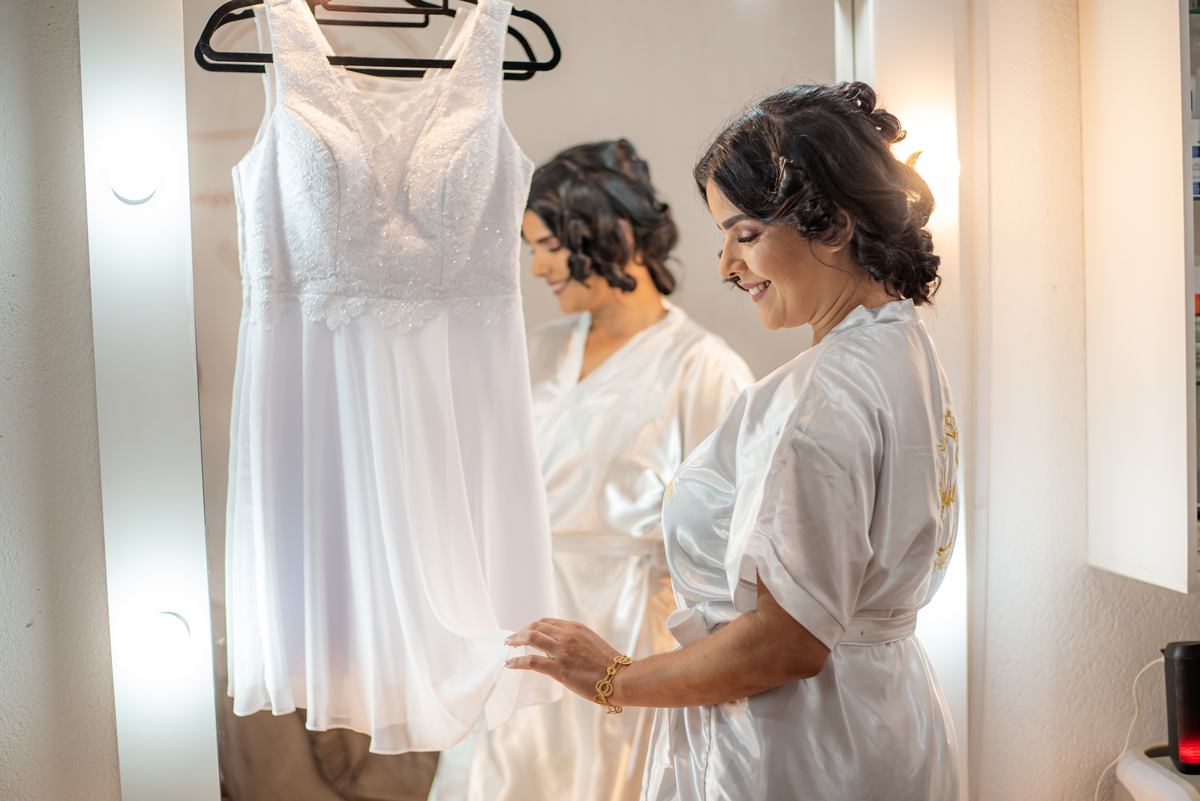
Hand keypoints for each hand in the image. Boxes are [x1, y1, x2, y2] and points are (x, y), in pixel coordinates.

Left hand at [505, 619, 625, 704]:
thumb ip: (574, 640)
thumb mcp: (591, 642)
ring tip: (508, 646)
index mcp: (575, 628)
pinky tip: (510, 664)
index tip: (524, 632)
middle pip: (536, 626)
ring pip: (531, 638)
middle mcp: (567, 635)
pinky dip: (518, 661)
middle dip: (521, 631)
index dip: (532, 626)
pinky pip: (532, 661)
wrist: (619, 678)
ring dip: (516, 640)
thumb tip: (558, 647)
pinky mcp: (559, 668)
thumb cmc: (608, 665)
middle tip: (511, 639)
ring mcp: (562, 651)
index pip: (547, 622)